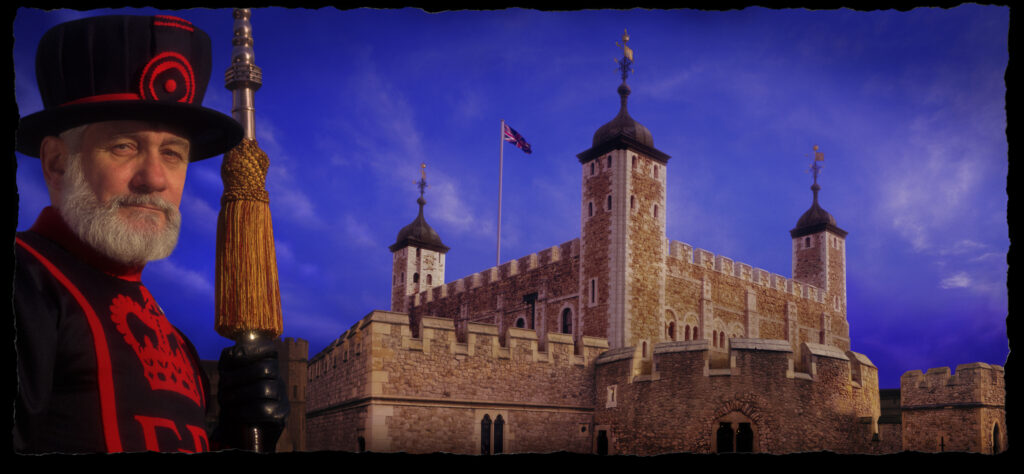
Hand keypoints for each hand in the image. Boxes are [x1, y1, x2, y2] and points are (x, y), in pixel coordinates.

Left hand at [213, 335, 289, 451]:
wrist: (242, 437)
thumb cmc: (233, 406)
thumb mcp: (229, 382)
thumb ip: (231, 365)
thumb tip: (235, 350)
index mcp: (267, 368)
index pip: (270, 350)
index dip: (255, 348)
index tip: (236, 354)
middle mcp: (278, 381)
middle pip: (266, 368)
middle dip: (240, 375)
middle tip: (223, 384)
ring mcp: (282, 398)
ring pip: (265, 388)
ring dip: (239, 393)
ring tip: (225, 400)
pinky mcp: (280, 416)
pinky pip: (265, 409)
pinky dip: (245, 410)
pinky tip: (234, 413)